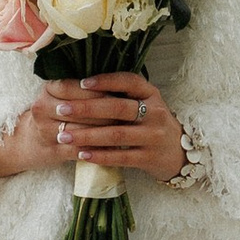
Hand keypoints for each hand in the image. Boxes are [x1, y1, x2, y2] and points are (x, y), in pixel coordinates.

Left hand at [0, 72, 185, 183]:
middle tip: (61, 109)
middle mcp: (154, 113)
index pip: (129, 81)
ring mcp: (153, 136)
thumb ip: (122, 94)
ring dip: (87, 135)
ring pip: (116, 134)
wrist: (178, 153)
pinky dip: (100, 155)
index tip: (81, 83)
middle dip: (87, 108)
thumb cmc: (151, 124)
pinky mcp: (149, 158)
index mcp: (151, 94)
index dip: (105, 81)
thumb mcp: (145, 103)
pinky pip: (121, 156)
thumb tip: (81, 84)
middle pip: (118, 107)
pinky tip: (81, 154)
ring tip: (63, 135)